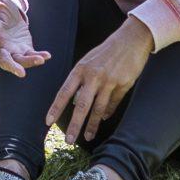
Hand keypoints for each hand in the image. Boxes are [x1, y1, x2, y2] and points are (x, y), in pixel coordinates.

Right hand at [0, 0, 47, 77]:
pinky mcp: (24, 50)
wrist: (9, 14)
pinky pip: (31, 55)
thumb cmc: (0, 7)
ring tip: (40, 59)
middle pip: (4, 59)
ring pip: (20, 60)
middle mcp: (1, 46)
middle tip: (21, 73)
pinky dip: (39, 56)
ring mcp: (13, 50)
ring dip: (29, 62)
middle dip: (12, 67)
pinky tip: (47, 55)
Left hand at [48, 19, 152, 143]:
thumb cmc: (106, 52)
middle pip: (82, 105)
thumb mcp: (88, 62)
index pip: (64, 92)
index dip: (56, 108)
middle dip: (74, 125)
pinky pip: (113, 103)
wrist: (131, 40)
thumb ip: (81, 81)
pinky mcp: (123, 84)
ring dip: (92, 125)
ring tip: (88, 136)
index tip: (48, 121)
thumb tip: (78, 103)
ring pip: (98, 109)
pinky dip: (107, 112)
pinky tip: (103, 119)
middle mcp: (93, 76)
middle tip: (69, 140)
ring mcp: (109, 81)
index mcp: (81, 70)